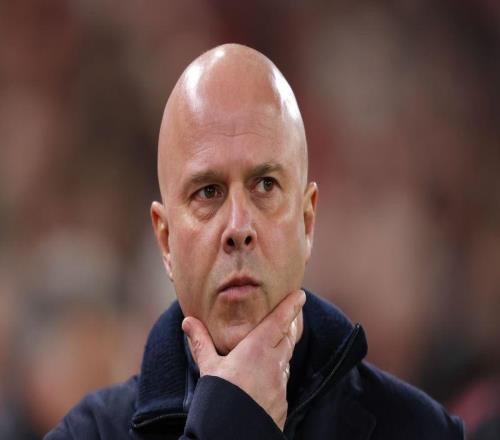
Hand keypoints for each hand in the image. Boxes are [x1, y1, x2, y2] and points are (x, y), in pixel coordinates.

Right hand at [182, 289, 305, 430]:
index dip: (291, 306)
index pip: (280, 321)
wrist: (232, 434)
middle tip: (289, 315)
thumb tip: (188, 320)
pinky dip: (277, 372)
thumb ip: (201, 342)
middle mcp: (274, 363)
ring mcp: (281, 384)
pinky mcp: (282, 402)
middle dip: (288, 325)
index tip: (300, 295)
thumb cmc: (219, 397)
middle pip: (287, 337)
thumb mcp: (208, 368)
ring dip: (283, 349)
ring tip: (275, 343)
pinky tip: (266, 376)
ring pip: (286, 359)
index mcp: (258, 349)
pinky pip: (282, 380)